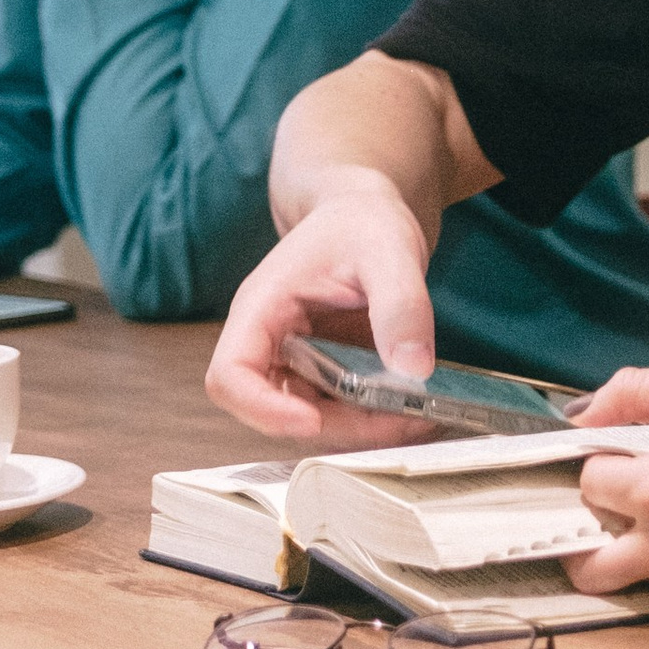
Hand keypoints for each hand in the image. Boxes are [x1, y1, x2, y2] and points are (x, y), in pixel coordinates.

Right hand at [204, 176, 439, 443]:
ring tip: (418, 419)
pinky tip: (415, 412)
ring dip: (361, 431)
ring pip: (312, 420)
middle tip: (399, 422)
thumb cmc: (364, 224)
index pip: (230, 374)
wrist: (365, 217)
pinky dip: (373, 421)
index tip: (311, 419)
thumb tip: (413, 369)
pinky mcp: (324, 373)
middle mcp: (269, 342)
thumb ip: (401, 304)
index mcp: (262, 308)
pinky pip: (339, 412)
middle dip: (336, 426)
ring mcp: (295, 361)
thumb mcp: (390, 251)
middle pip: (275, 411)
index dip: (261, 407)